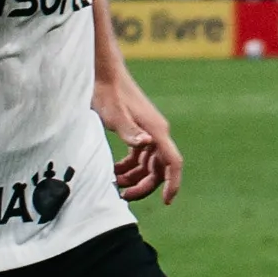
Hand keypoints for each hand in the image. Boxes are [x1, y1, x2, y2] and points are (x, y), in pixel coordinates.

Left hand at [99, 70, 182, 205]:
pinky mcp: (138, 132)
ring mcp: (148, 133)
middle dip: (145, 186)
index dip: (173, 183)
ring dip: (134, 178)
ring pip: (148, 165)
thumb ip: (130, 131)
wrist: (104, 75)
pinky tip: (114, 170)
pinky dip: (128, 167)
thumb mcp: (116, 115)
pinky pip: (139, 157)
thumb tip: (146, 144)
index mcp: (157, 132)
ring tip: (114, 183)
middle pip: (159, 169)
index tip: (167, 201)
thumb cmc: (109, 94)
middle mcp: (156, 134)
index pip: (173, 163)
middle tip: (124, 196)